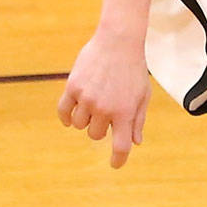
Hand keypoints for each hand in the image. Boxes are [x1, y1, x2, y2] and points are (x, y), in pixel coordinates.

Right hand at [58, 32, 150, 166]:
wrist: (119, 41)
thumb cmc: (134, 70)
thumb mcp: (143, 95)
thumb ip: (138, 120)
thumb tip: (135, 143)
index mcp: (125, 112)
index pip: (120, 146)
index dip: (118, 159)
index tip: (115, 165)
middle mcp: (105, 108)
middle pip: (96, 135)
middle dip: (101, 128)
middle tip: (108, 111)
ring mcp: (87, 98)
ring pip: (79, 125)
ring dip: (86, 119)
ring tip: (94, 102)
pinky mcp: (73, 87)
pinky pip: (63, 112)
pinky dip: (66, 117)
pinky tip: (70, 117)